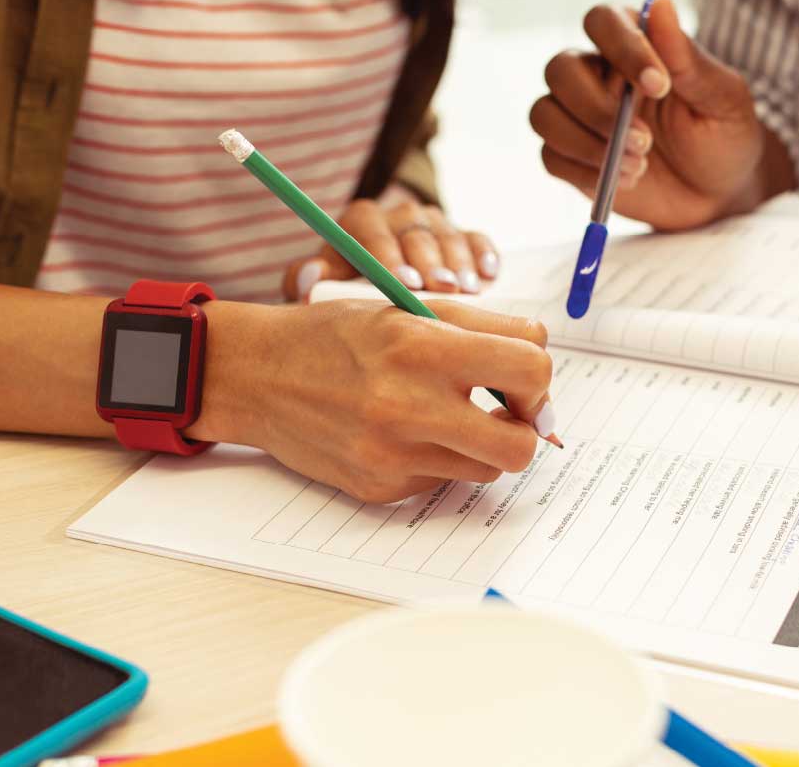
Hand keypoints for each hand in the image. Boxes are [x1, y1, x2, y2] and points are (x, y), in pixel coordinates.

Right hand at [194, 299, 556, 503]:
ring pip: (487, 469)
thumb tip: (542, 368)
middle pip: (520, 445)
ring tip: (448, 416)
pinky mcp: (379, 487)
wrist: (256, 376)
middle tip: (506, 412)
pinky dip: (437, 458)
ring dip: (482, 444)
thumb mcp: (409, 309)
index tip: (524, 380)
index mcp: (421, 347)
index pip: (529, 368)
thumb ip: (485, 328)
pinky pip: (442, 481)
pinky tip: (403, 433)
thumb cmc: (339, 335)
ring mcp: (392, 455)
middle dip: (526, 429)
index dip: (539, 378)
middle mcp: (407, 405)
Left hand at [282, 199, 499, 300]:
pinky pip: (477, 237)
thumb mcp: (323, 278)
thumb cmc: (346, 282)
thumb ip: (305, 279)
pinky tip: (491, 273)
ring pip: (449, 236)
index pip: (375, 235)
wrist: (376, 269)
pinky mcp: (461, 233)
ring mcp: (433, 222)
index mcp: (361, 220)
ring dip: (461, 263)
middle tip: (444, 288)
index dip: (390, 259)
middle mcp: (399, 214)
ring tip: (470, 289)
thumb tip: (307, 279)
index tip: (404, 283)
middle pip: (417, 235)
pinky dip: (485, 253)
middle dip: (431, 263)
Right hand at [529, 0, 780, 229]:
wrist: (719, 192)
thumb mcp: (722, 98)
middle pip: (560, 69)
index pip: (602, 21)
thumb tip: (660, 2)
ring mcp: (580, 116)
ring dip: (586, 143)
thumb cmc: (724, 136)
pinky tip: (627, 180)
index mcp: (634, 46)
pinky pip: (551, 156)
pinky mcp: (573, 157)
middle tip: (644, 141)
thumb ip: (687, 57)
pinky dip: (585, 172)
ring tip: (638, 165)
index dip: (622, 48)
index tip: (659, 86)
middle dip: (596, 109)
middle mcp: (598, 74)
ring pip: (545, 114)